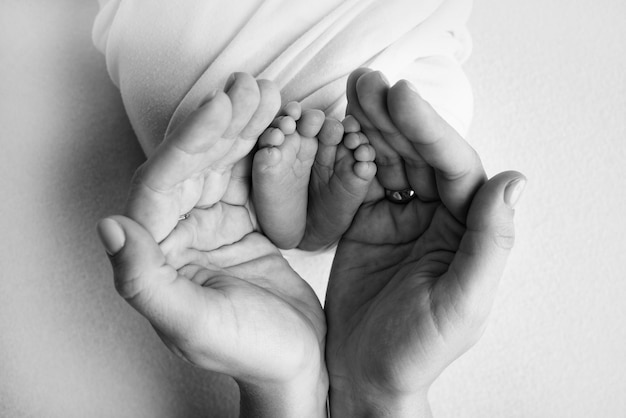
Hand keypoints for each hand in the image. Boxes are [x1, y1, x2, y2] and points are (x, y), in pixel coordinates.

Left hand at [98, 74, 327, 416]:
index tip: (219, 106)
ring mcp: (213, 223)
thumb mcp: (195, 325)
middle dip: (221, 122)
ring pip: (225, 162)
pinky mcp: (245, 221)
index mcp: (158, 255)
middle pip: (195, 162)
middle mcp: (180, 232)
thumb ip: (145, 283)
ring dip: (246, 126)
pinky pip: (253, 175)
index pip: (162, 183)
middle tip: (251, 86)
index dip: (188, 141)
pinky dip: (268, 149)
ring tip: (270, 94)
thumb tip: (109, 227)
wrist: (298, 363)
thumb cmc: (249, 353)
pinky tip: (284, 124)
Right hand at [325, 69, 525, 415]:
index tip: (400, 97)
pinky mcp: (364, 224)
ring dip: (370, 126)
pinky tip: (334, 131)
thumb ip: (490, 245)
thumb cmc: (418, 350)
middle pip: (418, 154)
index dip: (429, 130)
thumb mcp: (462, 304)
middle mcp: (437, 217)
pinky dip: (345, 156)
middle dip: (394, 116)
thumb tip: (513, 183)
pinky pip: (356, 182)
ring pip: (387, 161)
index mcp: (466, 231)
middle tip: (366, 82)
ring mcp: (398, 217)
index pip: (454, 167)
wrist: (364, 376)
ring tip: (351, 91)